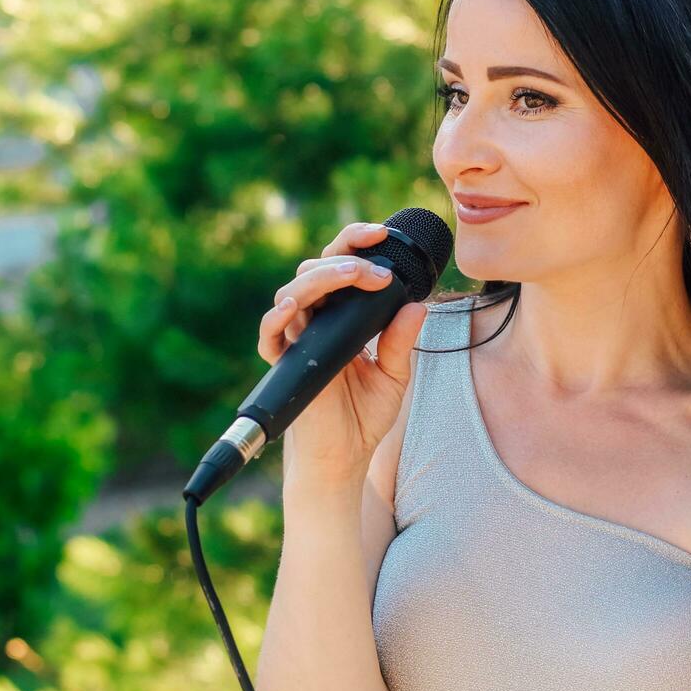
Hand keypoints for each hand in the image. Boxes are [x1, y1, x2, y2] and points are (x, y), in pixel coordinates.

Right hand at [258, 221, 428, 491]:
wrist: (343, 457)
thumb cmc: (363, 416)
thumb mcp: (395, 374)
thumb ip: (402, 340)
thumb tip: (419, 304)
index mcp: (340, 317)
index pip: (341, 266)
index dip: (357, 244)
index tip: (384, 233)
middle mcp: (315, 321)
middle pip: (316, 269)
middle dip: (346, 255)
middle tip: (377, 263)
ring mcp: (297, 339)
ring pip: (295, 290)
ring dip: (325, 277)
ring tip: (357, 276)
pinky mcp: (285, 363)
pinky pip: (271, 333)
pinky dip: (278, 316)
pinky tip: (295, 306)